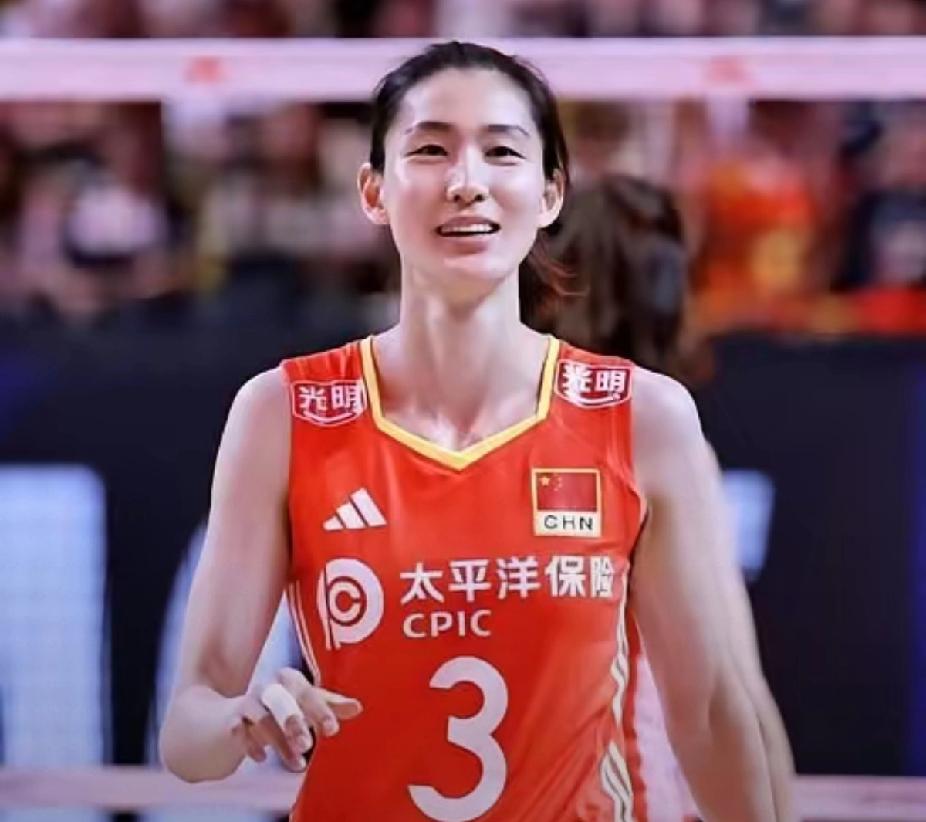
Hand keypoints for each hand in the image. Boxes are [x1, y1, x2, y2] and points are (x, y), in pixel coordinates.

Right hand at [231, 667, 361, 770]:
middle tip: (308, 744)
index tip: (332, 730)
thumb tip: (357, 707)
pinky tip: (262, 758)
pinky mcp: (232, 720)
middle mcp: (268, 687)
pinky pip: (238, 730)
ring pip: (262, 718)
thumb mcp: (306, 706)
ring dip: (279, 742)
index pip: (307, 692)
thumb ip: (330, 707)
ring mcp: (248, 702)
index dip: (320, 710)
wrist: (235, 717)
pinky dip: (250, 744)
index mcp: (289, 679)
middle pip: (282, 699)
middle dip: (295, 721)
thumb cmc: (281, 708)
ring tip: (297, 763)